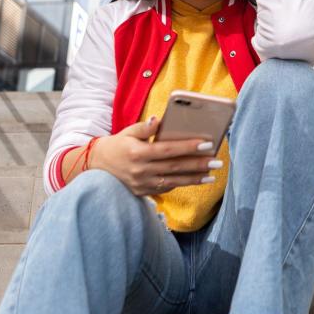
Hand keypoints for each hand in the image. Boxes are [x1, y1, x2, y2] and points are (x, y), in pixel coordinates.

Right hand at [90, 117, 221, 196]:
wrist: (96, 166)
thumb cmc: (117, 145)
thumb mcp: (128, 132)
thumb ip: (146, 127)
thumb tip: (161, 120)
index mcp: (138, 153)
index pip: (168, 150)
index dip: (188, 147)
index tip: (207, 144)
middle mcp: (141, 170)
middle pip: (175, 167)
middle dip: (198, 164)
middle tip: (217, 161)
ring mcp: (142, 184)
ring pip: (174, 182)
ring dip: (195, 179)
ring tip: (212, 175)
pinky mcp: (143, 192)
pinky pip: (166, 188)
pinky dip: (182, 184)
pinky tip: (196, 180)